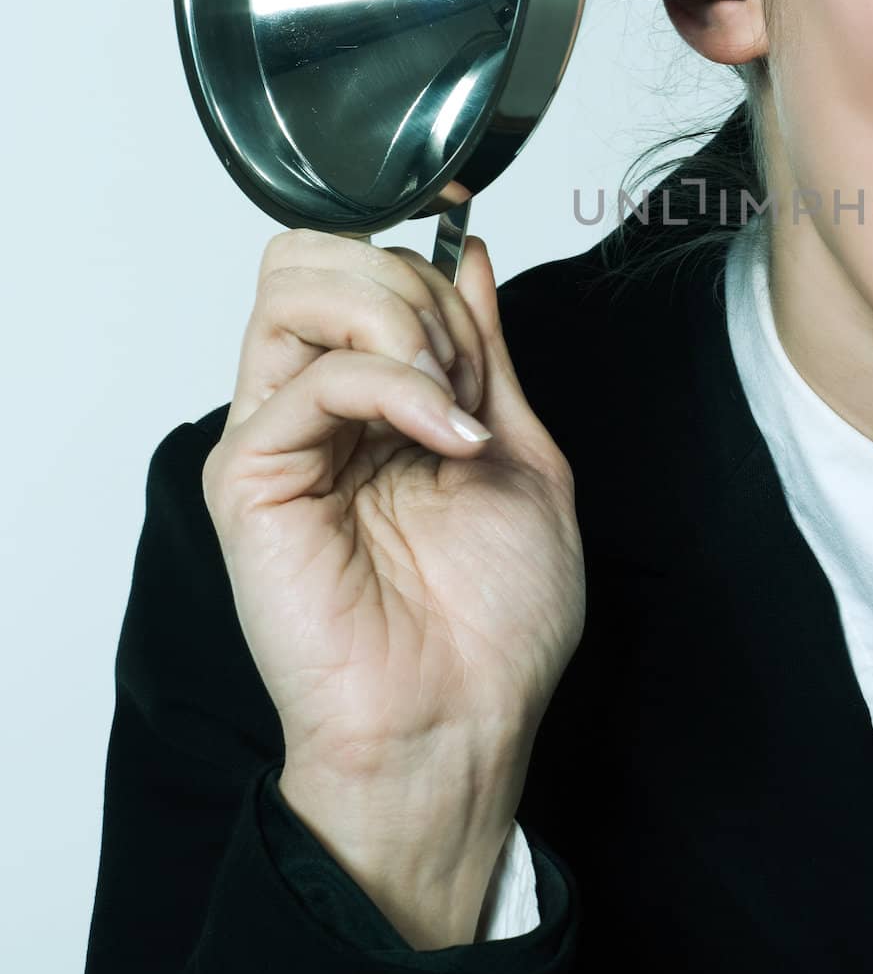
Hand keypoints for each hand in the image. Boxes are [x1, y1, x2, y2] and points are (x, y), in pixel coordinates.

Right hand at [201, 229, 583, 941]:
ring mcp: (278, 435)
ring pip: (297, 287)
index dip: (436, 278)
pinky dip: (396, 385)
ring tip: (449, 400)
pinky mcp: (252, 476)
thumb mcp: (519, 449)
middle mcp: (316, 407)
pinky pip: (313, 376)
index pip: (369, 266)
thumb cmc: (495, 617)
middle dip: (411, 287)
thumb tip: (471, 255)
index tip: (482, 346)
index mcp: (374, 399)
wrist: (464, 718)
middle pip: (318, 257)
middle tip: (461, 371)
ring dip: (401, 322)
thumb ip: (486, 351)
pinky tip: (445, 440)